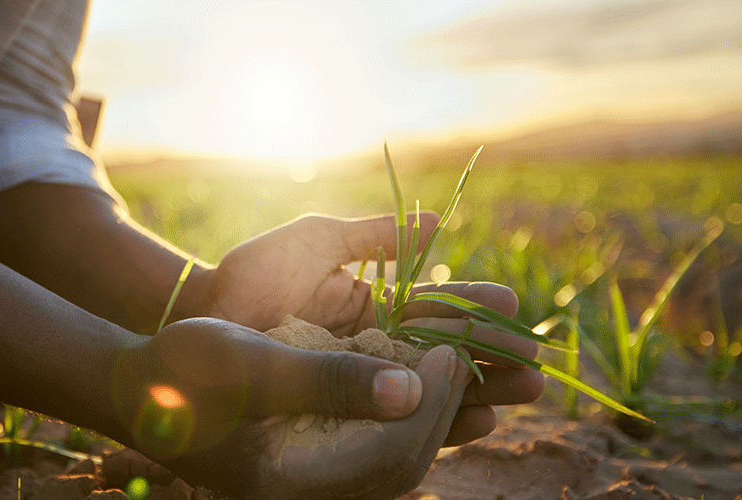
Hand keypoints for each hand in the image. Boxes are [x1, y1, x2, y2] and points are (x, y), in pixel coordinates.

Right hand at [113, 318, 468, 498]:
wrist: (138, 387)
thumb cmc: (181, 370)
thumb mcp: (250, 364)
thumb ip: (326, 380)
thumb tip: (407, 390)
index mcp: (286, 480)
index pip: (386, 454)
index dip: (428, 404)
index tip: (447, 351)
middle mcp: (304, 492)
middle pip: (398, 462)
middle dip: (442, 409)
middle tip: (460, 353)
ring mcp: (307, 481)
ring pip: (392, 456)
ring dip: (431, 411)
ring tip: (455, 364)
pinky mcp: (310, 461)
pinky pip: (373, 444)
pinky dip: (401, 411)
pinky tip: (416, 377)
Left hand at [201, 213, 543, 445]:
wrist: (205, 313)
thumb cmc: (256, 271)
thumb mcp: (317, 241)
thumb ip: (375, 236)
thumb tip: (439, 221)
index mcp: (377, 302)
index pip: (439, 308)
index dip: (477, 309)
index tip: (514, 308)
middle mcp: (378, 343)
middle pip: (447, 354)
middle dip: (493, 359)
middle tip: (536, 366)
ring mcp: (362, 377)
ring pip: (431, 389)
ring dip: (478, 393)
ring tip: (521, 394)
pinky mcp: (343, 407)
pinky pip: (396, 419)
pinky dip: (437, 422)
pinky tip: (473, 424)